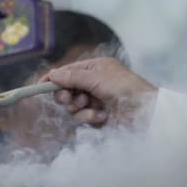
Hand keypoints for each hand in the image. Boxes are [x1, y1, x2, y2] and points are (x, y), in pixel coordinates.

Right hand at [42, 57, 157, 127]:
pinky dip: (91, 118)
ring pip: (74, 106)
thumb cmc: (125, 89)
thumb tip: (53, 74)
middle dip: (66, 95)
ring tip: (93, 108)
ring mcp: (98, 101)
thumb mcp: (97, 78)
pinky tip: (102, 117)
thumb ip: (73, 77)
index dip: (55, 78)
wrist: (146, 113)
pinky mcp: (100, 117)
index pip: (70, 71)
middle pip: (68, 89)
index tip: (40, 85)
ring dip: (80, 108)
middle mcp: (96, 83)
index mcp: (97, 68)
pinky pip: (84, 118)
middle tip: (67, 99)